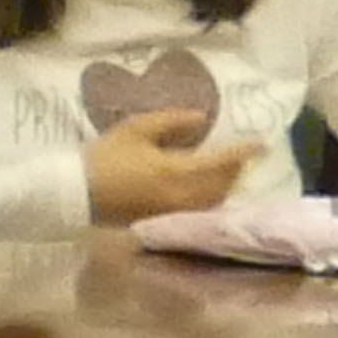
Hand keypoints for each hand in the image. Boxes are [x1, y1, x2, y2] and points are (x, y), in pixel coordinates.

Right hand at [85, 108, 257, 226]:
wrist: (76, 193)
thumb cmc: (104, 157)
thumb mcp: (134, 129)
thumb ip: (171, 121)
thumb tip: (202, 118)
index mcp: (178, 170)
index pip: (223, 161)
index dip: (244, 151)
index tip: (262, 143)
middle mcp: (185, 195)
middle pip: (224, 183)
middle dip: (237, 169)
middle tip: (243, 156)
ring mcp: (176, 210)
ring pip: (214, 198)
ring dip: (226, 184)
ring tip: (227, 171)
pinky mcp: (166, 218)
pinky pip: (201, 208)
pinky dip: (211, 196)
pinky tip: (206, 188)